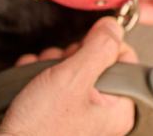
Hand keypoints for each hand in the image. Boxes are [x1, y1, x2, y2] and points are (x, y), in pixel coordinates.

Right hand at [0, 18, 136, 135]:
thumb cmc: (41, 127)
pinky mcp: (59, 112)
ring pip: (70, 68)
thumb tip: (114, 26)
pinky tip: (28, 81)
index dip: (100, 45)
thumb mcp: (72, 78)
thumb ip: (98, 48)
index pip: (124, 57)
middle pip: (94, 60)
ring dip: (49, 64)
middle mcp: (103, 112)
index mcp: (118, 108)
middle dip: (68, 56)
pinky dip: (37, 75)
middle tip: (57, 67)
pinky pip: (53, 81)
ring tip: (37, 76)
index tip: (81, 48)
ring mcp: (80, 112)